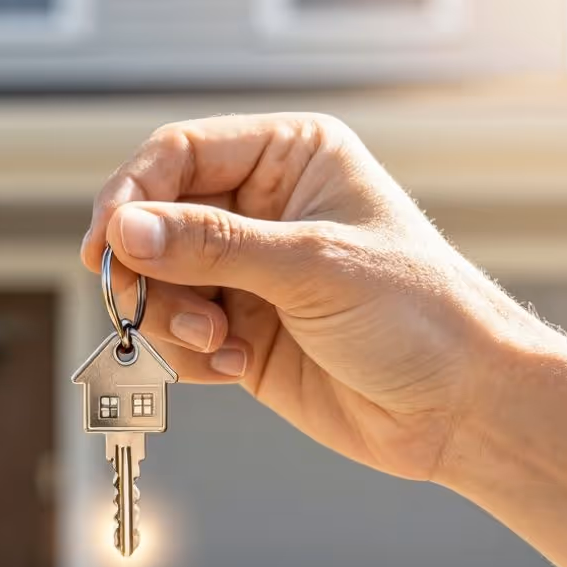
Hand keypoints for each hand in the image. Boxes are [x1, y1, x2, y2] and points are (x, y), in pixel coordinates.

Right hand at [82, 113, 541, 482]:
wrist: (460, 411)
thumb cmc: (420, 316)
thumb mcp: (312, 267)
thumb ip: (211, 246)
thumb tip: (125, 230)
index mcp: (289, 157)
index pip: (179, 154)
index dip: (132, 195)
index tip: (106, 243)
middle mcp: (261, 208)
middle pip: (153, 220)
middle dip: (148, 268)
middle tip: (141, 303)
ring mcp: (247, 272)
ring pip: (155, 281)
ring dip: (171, 318)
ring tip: (219, 341)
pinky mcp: (238, 329)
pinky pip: (174, 333)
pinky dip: (190, 354)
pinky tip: (236, 365)